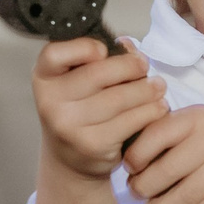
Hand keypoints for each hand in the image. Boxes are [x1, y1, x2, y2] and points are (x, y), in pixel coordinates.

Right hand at [32, 38, 166, 178]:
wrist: (72, 158)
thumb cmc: (80, 107)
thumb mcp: (78, 79)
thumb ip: (99, 58)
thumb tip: (129, 46)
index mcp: (44, 77)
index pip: (54, 54)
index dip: (83, 47)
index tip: (103, 50)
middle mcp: (49, 102)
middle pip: (97, 74)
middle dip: (130, 66)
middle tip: (145, 65)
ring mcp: (68, 127)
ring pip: (119, 98)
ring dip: (147, 89)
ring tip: (158, 86)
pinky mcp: (92, 145)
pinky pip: (130, 121)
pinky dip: (150, 111)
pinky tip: (158, 107)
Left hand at [121, 106, 203, 203]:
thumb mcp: (191, 122)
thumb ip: (162, 134)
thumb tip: (126, 165)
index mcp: (196, 117)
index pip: (155, 136)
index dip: (135, 157)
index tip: (130, 169)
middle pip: (166, 171)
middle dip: (143, 188)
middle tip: (137, 194)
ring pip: (184, 197)